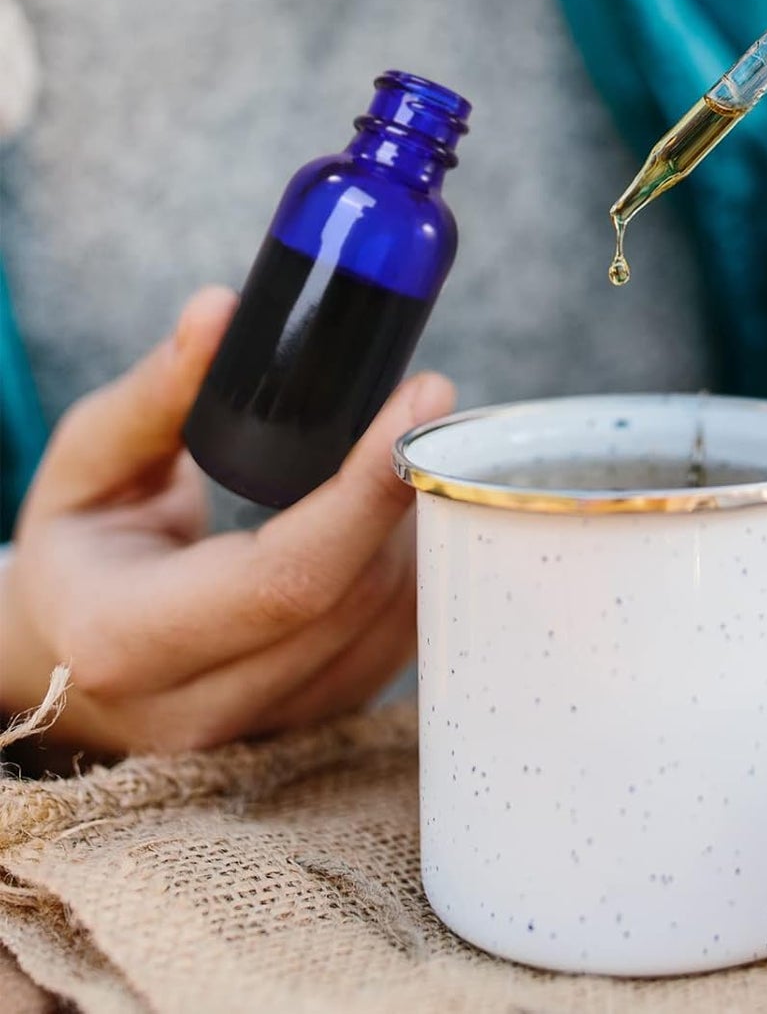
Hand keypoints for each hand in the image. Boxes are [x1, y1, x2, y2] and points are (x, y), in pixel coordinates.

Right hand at [0, 288, 452, 756]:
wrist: (66, 652)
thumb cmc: (81, 546)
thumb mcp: (90, 462)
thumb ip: (157, 395)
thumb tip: (221, 310)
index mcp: (127, 640)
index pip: (286, 576)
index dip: (366, 491)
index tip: (424, 400)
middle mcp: (198, 706)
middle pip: (353, 599)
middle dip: (402, 498)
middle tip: (426, 409)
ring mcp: (261, 731)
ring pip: (388, 627)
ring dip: (417, 534)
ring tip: (404, 456)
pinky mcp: (311, 727)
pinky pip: (397, 649)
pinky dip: (415, 575)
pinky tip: (399, 517)